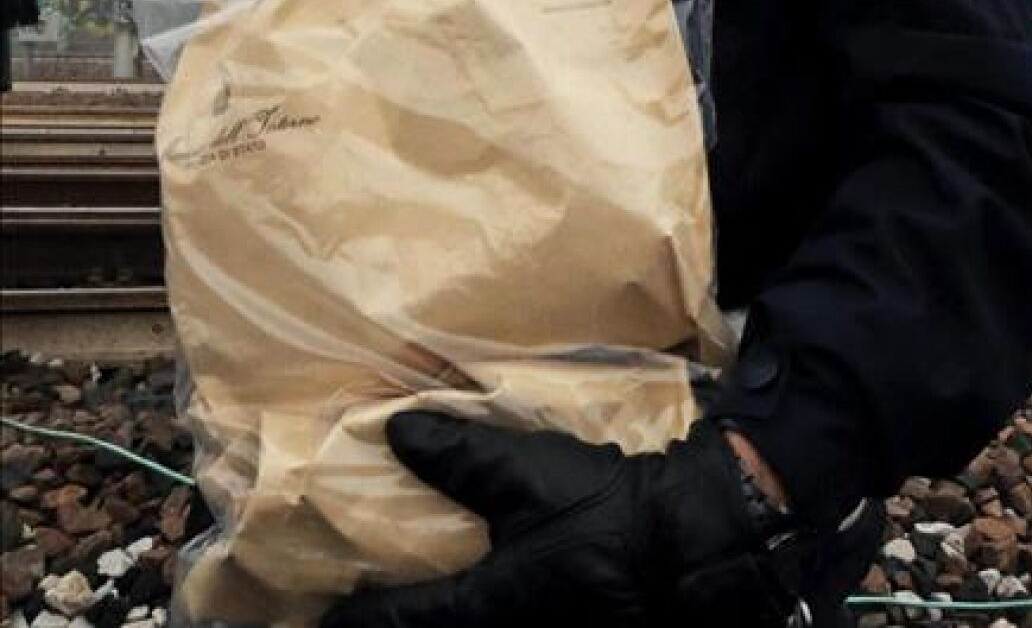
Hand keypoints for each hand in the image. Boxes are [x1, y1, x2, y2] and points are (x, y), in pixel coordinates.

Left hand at [320, 415, 807, 627]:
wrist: (698, 543)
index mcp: (481, 607)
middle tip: (361, 616)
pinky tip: (495, 602)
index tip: (324, 616)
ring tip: (429, 608)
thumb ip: (459, 455)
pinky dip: (486, 618)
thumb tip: (395, 431)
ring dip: (443, 622)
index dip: (354, 619)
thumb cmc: (606, 513)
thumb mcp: (528, 474)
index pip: (397, 620)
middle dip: (396, 627)